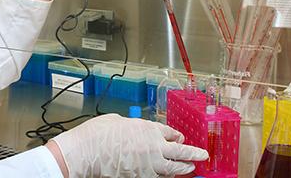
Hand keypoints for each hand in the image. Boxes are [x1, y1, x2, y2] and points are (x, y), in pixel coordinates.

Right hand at [49, 114, 208, 176]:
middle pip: (180, 151)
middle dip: (193, 153)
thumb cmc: (98, 134)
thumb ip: (130, 125)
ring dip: (184, 169)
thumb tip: (130, 129)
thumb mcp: (117, 121)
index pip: (170, 133)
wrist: (88, 152)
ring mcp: (149, 165)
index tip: (180, 138)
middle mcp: (154, 147)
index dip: (176, 136)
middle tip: (202, 155)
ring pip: (173, 169)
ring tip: (190, 169)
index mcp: (148, 128)